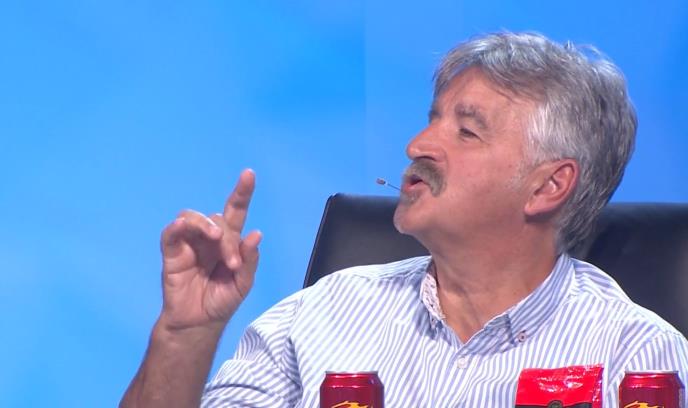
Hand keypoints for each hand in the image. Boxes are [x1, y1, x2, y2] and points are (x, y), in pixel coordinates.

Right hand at [158, 169, 261, 330]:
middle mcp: (210, 237)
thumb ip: (249, 260)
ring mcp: (190, 243)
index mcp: (230, 242)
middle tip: (232, 263)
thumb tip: (256, 234)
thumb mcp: (243, 284)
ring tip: (216, 241)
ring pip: (193, 217)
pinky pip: (171, 233)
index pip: (237, 211)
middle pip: (219, 218)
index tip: (248, 174)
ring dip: (206, 225)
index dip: (242, 193)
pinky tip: (182, 226)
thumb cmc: (221, 301)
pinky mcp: (172, 253)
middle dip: (228, 239)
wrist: (199, 323)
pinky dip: (177, 226)